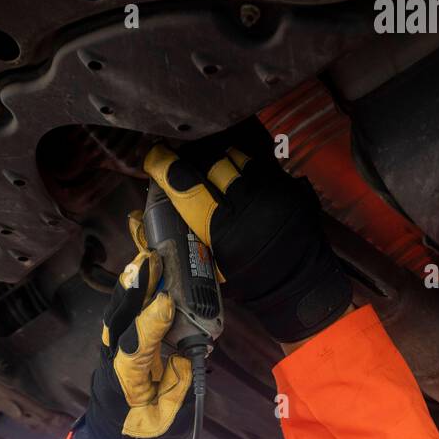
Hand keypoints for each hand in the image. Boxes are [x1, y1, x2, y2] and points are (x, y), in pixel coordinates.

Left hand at [73, 216, 195, 438]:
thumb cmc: (148, 433)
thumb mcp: (172, 416)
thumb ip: (182, 382)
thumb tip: (195, 349)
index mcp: (128, 386)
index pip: (135, 349)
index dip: (150, 324)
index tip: (166, 302)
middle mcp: (114, 363)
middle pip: (120, 320)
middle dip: (136, 291)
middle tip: (152, 260)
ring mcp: (111, 352)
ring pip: (117, 313)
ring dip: (133, 284)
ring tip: (149, 255)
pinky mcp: (115, 345)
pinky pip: (122, 314)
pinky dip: (133, 291)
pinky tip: (146, 269)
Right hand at [144, 125, 351, 342]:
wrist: (295, 280)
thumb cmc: (246, 278)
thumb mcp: (209, 267)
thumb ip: (180, 239)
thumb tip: (142, 213)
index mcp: (223, 231)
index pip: (188, 188)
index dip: (166, 168)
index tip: (155, 158)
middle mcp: (247, 207)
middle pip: (210, 164)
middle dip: (194, 162)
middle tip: (184, 163)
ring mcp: (271, 193)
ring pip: (234, 157)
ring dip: (219, 161)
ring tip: (212, 170)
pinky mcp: (287, 185)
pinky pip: (256, 163)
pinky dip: (241, 166)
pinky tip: (236, 175)